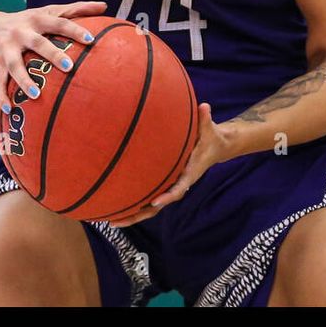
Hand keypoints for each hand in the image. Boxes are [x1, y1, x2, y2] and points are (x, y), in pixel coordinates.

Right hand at [0, 1, 108, 115]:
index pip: (59, 23)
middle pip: (37, 43)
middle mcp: (20, 32)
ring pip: (15, 65)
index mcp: (37, 19)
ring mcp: (6, 49)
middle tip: (69, 67)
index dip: (74, 30)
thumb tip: (104, 7)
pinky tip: (8, 109)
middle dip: (52, 54)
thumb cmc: (28, 21)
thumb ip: (75, 10)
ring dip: (24, 80)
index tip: (90, 40)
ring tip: (36, 95)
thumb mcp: (48, 11)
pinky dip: (0, 96)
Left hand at [108, 103, 229, 227]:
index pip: (179, 188)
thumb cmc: (210, 138)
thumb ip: (205, 119)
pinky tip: (117, 206)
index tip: (155, 202)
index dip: (167, 196)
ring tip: (110, 221)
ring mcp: (170, 185)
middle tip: (117, 221)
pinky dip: (135, 203)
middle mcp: (178, 183)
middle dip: (138, 215)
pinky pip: (149, 196)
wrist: (214, 147)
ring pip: (151, 206)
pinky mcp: (165, 182)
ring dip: (132, 214)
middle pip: (158, 205)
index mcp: (189, 174)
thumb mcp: (209, 129)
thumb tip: (204, 106)